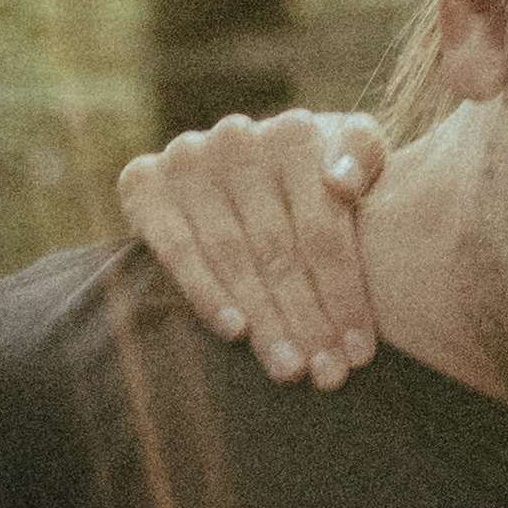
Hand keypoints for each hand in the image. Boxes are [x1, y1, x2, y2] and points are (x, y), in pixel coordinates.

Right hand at [111, 102, 391, 383]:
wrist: (238, 174)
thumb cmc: (314, 181)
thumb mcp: (352, 157)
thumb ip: (364, 156)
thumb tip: (341, 183)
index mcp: (295, 132)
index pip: (322, 226)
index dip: (344, 293)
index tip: (360, 352)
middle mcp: (238, 138)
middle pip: (277, 247)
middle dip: (305, 318)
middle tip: (326, 374)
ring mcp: (186, 158)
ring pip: (231, 255)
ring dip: (263, 319)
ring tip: (289, 369)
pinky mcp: (143, 181)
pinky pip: (176, 249)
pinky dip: (205, 292)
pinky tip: (235, 332)